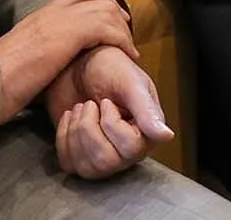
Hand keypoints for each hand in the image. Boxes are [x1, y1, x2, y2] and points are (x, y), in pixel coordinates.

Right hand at [0, 0, 136, 124]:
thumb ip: (34, 54)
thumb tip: (44, 66)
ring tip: (129, 49)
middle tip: (126, 32)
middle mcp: (48, 13)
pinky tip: (126, 55)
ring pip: (103, 10)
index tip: (111, 19)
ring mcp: (57, 21)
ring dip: (121, 29)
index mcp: (36, 17)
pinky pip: (106, 27)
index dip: (98, 1)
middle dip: (115, 12)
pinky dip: (121, 39)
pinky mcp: (67, 35)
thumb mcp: (16, 61)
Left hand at [45, 45, 174, 178]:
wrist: (77, 63)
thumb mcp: (130, 82)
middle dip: (89, 129)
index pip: (131, 148)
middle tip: (89, 104)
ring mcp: (103, 158)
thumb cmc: (107, 67)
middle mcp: (128, 151)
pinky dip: (63, 138)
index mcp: (146, 131)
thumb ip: (146, 110)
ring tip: (80, 108)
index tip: (106, 102)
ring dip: (75, 131)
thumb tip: (166, 136)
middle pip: (106, 161)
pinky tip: (70, 118)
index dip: (112, 124)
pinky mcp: (80, 157)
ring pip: (87, 167)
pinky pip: (69, 164)